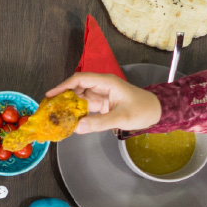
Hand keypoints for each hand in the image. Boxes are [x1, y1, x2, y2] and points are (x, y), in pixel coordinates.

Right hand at [42, 72, 160, 134]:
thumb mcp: (122, 117)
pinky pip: (85, 107)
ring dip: (69, 106)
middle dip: (63, 97)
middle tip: (49, 108)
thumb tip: (77, 127)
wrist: (158, 112)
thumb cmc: (143, 110)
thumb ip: (99, 123)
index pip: (80, 80)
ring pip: (79, 98)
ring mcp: (101, 95)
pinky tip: (69, 120)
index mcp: (106, 82)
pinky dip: (77, 113)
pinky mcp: (102, 104)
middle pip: (76, 88)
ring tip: (56, 115)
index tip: (50, 95)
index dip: (63, 86)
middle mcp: (102, 86)